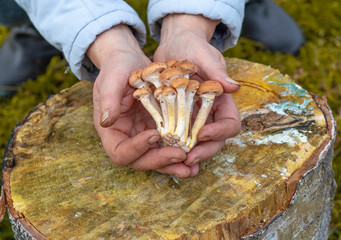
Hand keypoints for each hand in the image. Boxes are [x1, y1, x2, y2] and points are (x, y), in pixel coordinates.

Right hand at [87, 25, 192, 176]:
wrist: (131, 60)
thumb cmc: (117, 67)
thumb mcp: (111, 79)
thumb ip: (108, 100)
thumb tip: (106, 122)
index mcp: (111, 131)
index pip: (120, 152)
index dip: (136, 149)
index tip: (153, 135)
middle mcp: (127, 138)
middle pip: (141, 161)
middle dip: (160, 161)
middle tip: (181, 156)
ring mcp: (143, 137)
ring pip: (157, 158)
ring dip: (173, 165)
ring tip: (192, 168)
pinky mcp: (159, 130)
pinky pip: (169, 146)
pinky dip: (180, 152)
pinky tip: (195, 154)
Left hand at [154, 14, 240, 172]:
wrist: (174, 44)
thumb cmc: (194, 46)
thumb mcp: (205, 56)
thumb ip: (217, 71)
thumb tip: (234, 87)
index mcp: (223, 101)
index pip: (230, 123)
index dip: (220, 132)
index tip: (202, 134)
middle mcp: (210, 113)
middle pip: (214, 140)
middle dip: (203, 151)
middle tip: (188, 159)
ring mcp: (193, 117)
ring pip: (195, 143)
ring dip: (188, 155)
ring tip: (176, 164)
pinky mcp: (176, 117)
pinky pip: (177, 135)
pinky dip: (172, 146)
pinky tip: (162, 154)